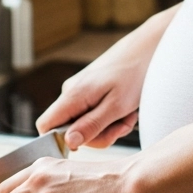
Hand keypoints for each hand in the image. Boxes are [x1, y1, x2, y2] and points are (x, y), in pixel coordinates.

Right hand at [36, 6, 178, 148]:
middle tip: (123, 124)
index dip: (60, 141)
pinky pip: (94, 116)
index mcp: (72, 95)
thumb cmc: (134, 74)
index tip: (87, 142)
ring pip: (86, 125)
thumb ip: (91, 125)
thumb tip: (69, 142)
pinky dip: (112, 118)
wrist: (147, 49)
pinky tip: (126, 110)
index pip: (45, 126)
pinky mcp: (90, 93)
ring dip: (110, 127)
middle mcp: (71, 93)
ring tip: (128, 114)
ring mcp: (80, 93)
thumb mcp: (116, 106)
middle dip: (99, 135)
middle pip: (70, 131)